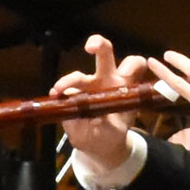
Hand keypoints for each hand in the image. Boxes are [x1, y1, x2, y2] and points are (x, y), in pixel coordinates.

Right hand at [51, 35, 153, 169]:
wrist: (99, 145)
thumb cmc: (113, 131)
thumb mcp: (116, 131)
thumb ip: (109, 125)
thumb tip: (98, 120)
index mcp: (124, 85)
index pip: (134, 64)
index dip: (132, 63)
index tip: (124, 73)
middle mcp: (106, 79)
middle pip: (105, 54)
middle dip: (98, 44)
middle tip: (91, 47)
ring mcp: (88, 86)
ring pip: (79, 76)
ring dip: (69, 81)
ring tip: (60, 89)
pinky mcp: (72, 96)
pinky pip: (64, 91)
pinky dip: (59, 92)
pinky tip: (56, 96)